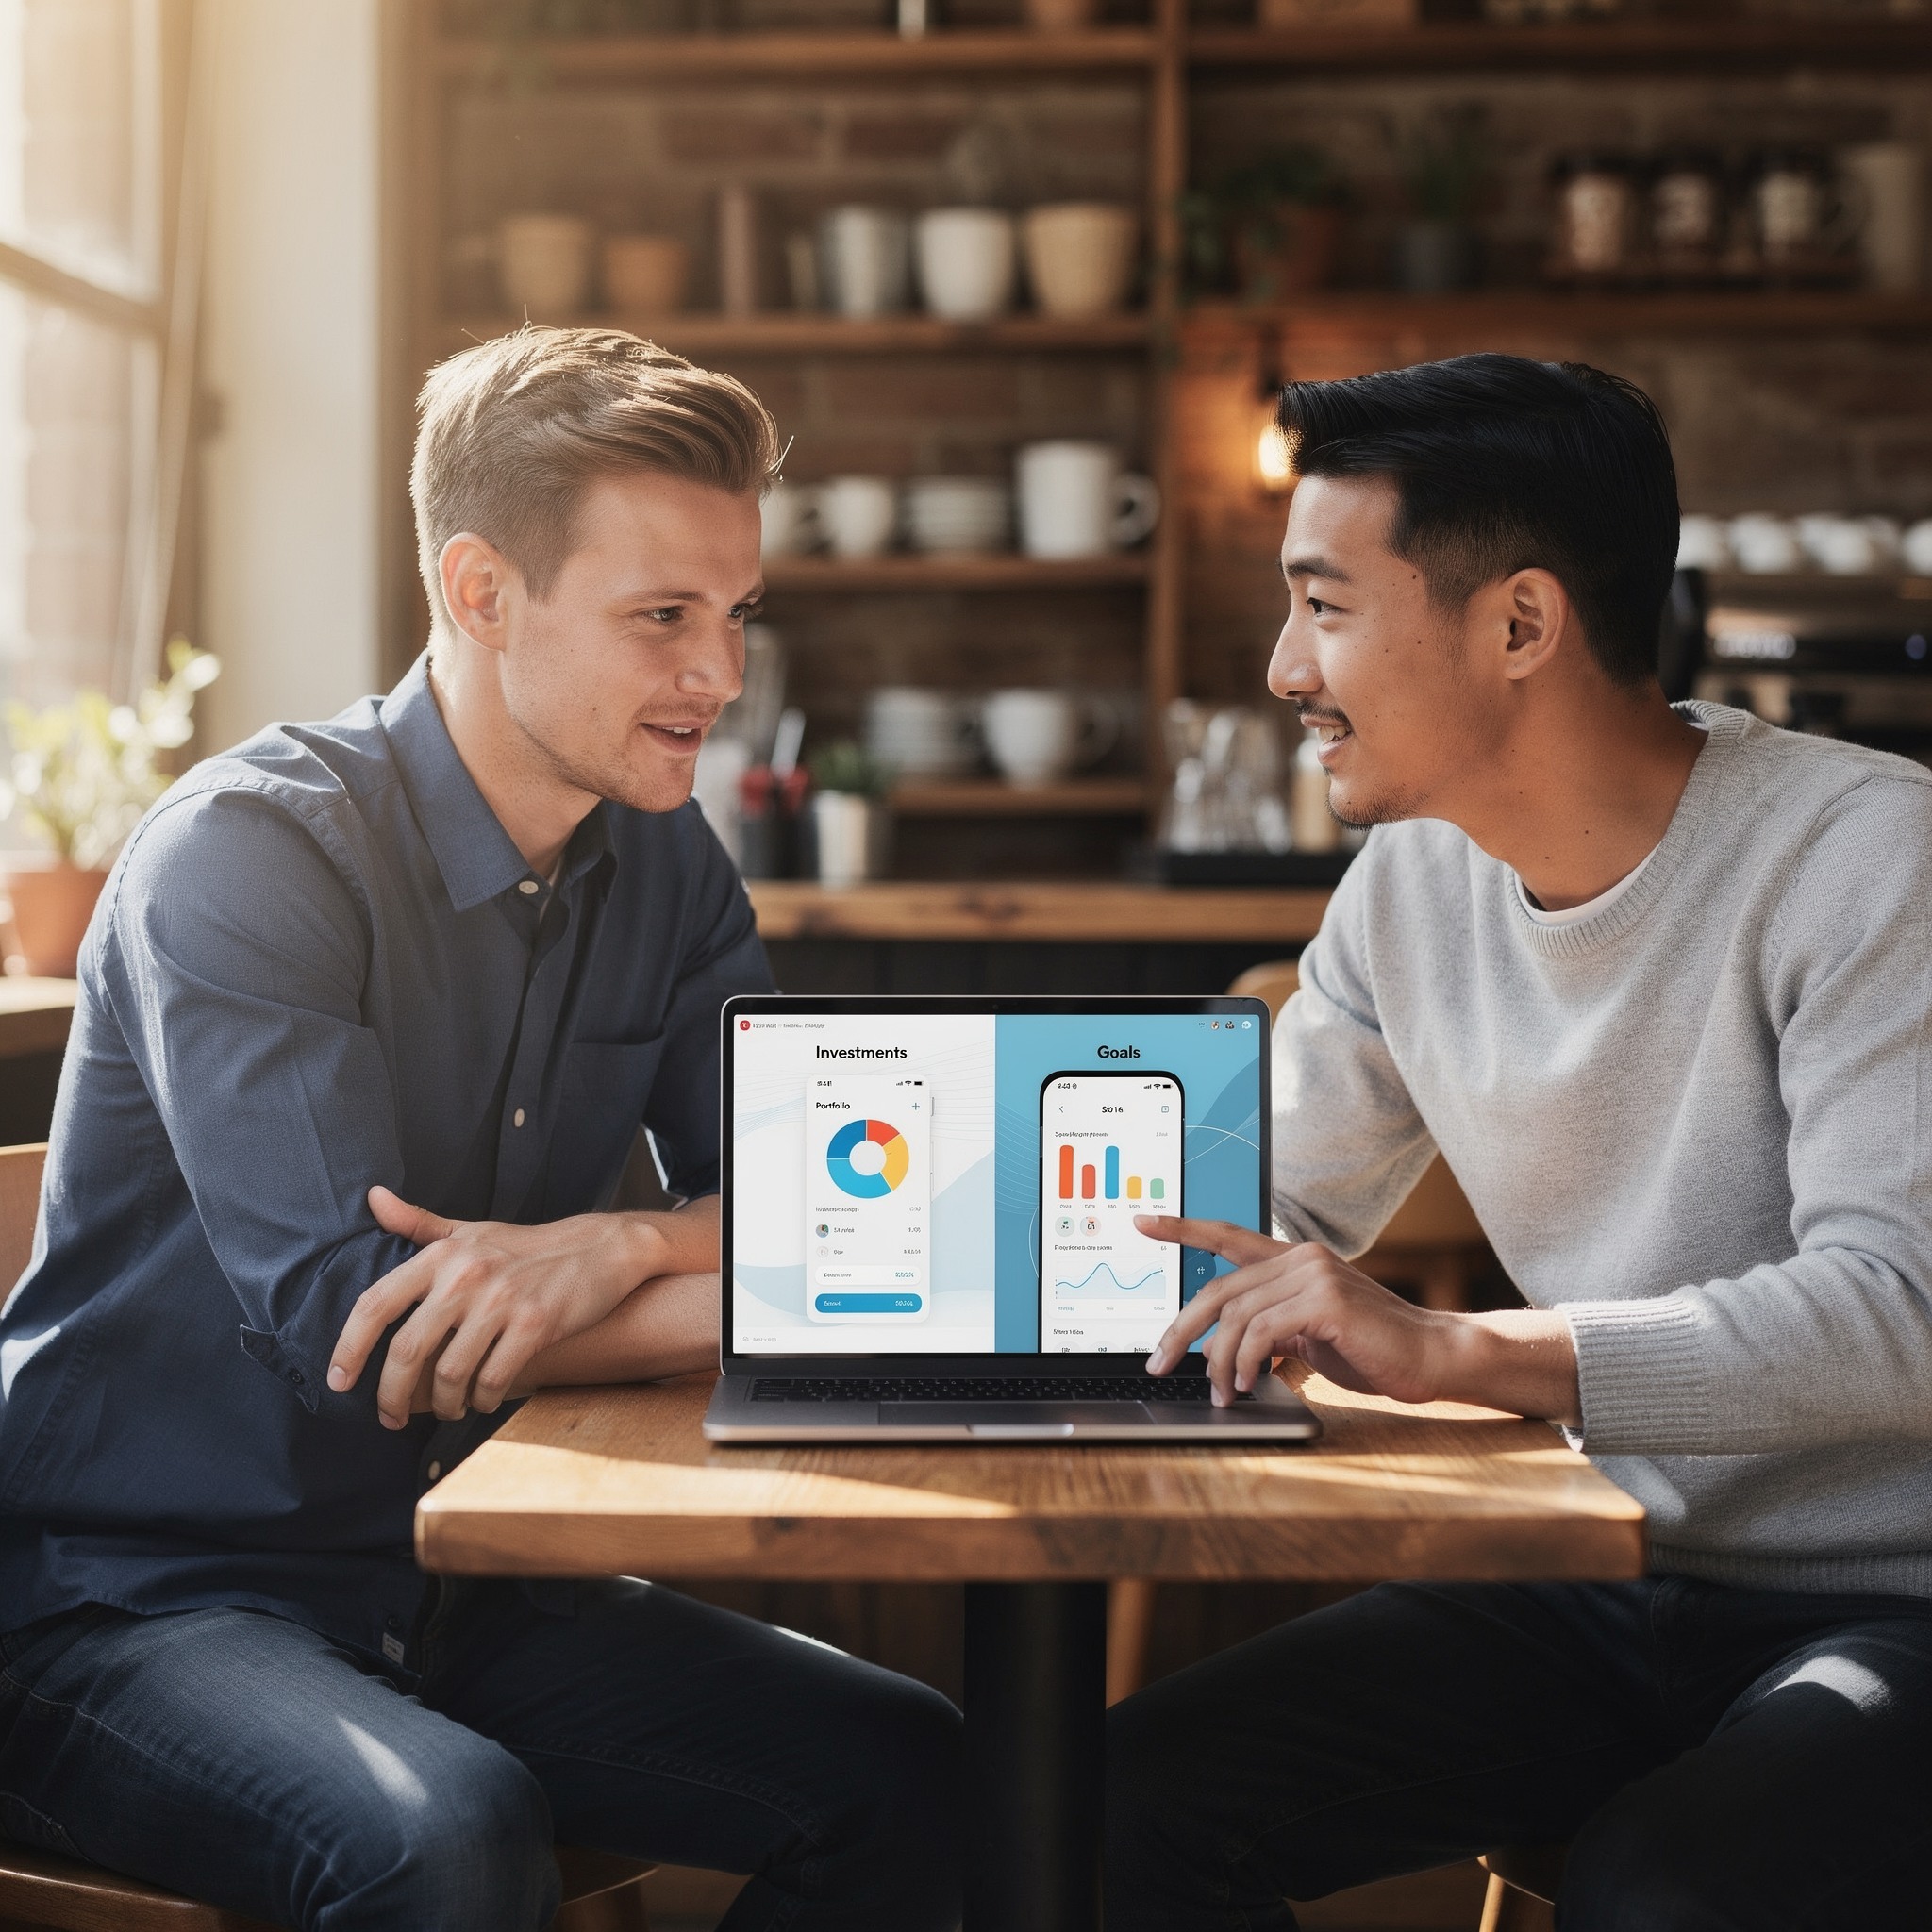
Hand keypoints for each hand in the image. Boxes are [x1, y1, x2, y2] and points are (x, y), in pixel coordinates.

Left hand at [327, 1187, 663, 1427]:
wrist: (600, 1249)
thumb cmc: (526, 1246)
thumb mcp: (470, 1229)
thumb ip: (418, 1222)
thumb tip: (373, 1197)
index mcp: (442, 1254)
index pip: (376, 1303)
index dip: (349, 1348)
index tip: (339, 1381)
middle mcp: (467, 1275)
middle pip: (408, 1350)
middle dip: (392, 1395)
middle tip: (390, 1416)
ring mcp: (502, 1300)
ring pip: (451, 1373)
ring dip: (444, 1404)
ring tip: (448, 1410)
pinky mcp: (535, 1324)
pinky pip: (493, 1379)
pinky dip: (483, 1400)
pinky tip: (484, 1400)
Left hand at [1137, 1215, 1579, 1422]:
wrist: (1432, 1355)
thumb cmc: (1372, 1348)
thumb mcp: (1309, 1332)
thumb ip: (1270, 1326)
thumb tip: (1222, 1351)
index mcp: (1293, 1260)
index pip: (1227, 1236)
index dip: (1181, 1228)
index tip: (1142, 1221)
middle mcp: (1300, 1257)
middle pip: (1217, 1290)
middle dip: (1180, 1330)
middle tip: (1158, 1361)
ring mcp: (1313, 1275)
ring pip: (1235, 1316)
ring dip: (1218, 1361)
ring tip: (1221, 1392)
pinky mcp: (1325, 1300)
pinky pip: (1261, 1331)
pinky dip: (1245, 1362)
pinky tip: (1248, 1384)